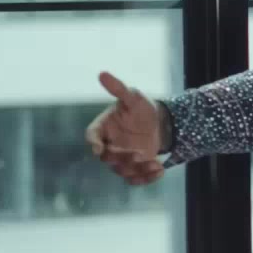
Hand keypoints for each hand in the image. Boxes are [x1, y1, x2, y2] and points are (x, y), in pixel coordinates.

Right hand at [84, 71, 166, 185]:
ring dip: (138, 170)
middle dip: (122, 158)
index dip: (94, 143)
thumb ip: (119, 89)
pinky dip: (147, 179)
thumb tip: (102, 73)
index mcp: (103, 128)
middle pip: (108, 158)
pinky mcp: (134, 168)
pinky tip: (160, 171)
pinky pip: (135, 179)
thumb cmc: (140, 108)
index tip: (98, 149)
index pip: (92, 136)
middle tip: (139, 154)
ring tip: (156, 164)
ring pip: (123, 171)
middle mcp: (108, 145)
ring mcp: (120, 159)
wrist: (158, 122)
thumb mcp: (133, 97)